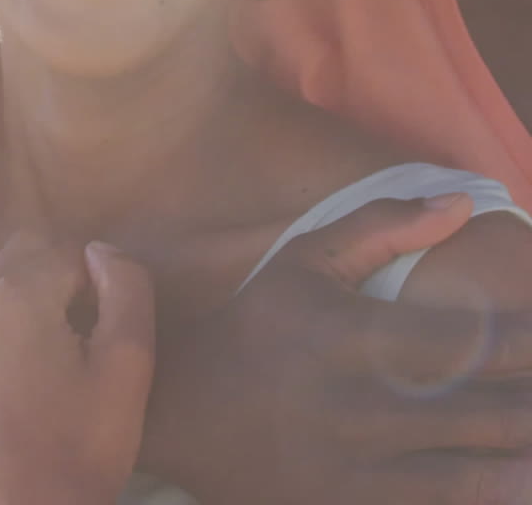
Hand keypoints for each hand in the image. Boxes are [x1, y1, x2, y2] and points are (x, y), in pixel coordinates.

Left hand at [0, 232, 154, 504]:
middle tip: (72, 324)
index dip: (93, 283)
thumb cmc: (84, 445)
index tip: (96, 325)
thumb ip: (127, 288)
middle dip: (53, 271)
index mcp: (18, 297)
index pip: (68, 250)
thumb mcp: (129, 365)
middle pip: (22, 245)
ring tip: (32, 320)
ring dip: (8, 273)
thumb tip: (99, 251)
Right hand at [143, 196, 531, 503]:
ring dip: (520, 466)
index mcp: (355, 336)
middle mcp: (362, 406)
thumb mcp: (307, 258)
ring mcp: (355, 471)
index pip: (468, 341)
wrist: (182, 409)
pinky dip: (472, 497)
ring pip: (467, 477)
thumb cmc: (257, 321)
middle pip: (482, 414)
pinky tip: (506, 484)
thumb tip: (463, 204)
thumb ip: (385, 226)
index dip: (529, 342)